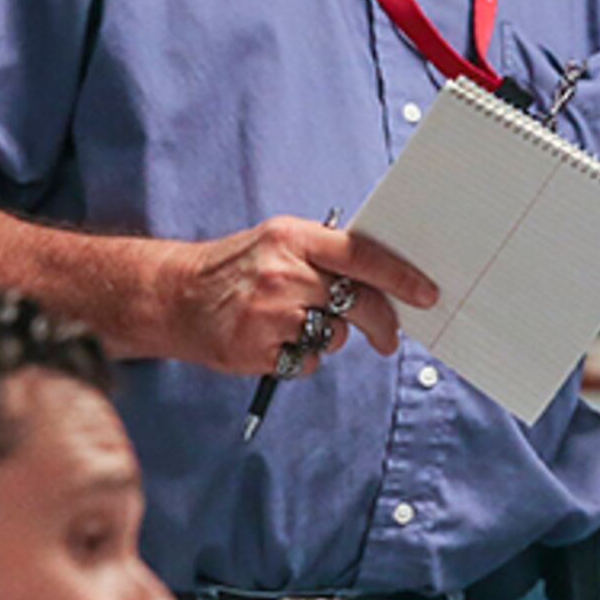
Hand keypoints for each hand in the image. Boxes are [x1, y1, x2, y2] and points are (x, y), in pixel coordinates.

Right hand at [149, 216, 438, 374]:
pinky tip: (274, 342)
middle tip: (389, 339)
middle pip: (357, 303)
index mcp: (293, 238)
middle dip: (382, 324)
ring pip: (334, 335)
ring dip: (327, 337)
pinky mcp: (257, 349)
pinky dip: (301, 357)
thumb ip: (326, 255)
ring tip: (293, 324)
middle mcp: (283, 273)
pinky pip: (308, 361)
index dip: (400, 276)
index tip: (426, 294)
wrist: (173, 296)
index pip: (361, 255)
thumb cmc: (235, 269)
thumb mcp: (278, 243)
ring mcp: (269, 313)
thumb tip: (386, 279)